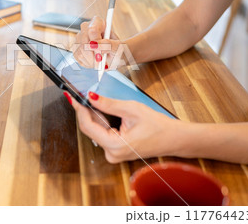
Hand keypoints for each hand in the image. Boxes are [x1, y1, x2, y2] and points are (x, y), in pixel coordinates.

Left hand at [64, 91, 184, 162]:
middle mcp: (111, 153)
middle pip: (89, 129)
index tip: (73, 97)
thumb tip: (90, 97)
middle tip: (78, 95)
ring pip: (95, 131)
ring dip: (92, 115)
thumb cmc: (158, 126)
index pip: (88, 126)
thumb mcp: (131, 109)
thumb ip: (108, 104)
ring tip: (87, 100)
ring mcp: (113, 154)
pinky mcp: (116, 150)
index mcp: (115, 146)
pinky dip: (100, 121)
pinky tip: (98, 110)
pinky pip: (102, 134)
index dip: (79, 110)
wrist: (174, 138)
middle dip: (84, 111)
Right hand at [74, 16, 122, 68]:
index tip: (102, 52)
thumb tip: (94, 45)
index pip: (92, 30)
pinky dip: (87, 62)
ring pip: (80, 51)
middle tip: (102, 60)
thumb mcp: (118, 47)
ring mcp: (79, 38)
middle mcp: (86, 28)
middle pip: (84, 42)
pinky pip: (78, 57)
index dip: (96, 42)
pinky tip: (94, 61)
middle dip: (94, 55)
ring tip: (100, 60)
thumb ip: (108, 45)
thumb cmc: (118, 50)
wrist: (115, 56)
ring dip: (91, 60)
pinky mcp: (75, 48)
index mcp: (98, 22)